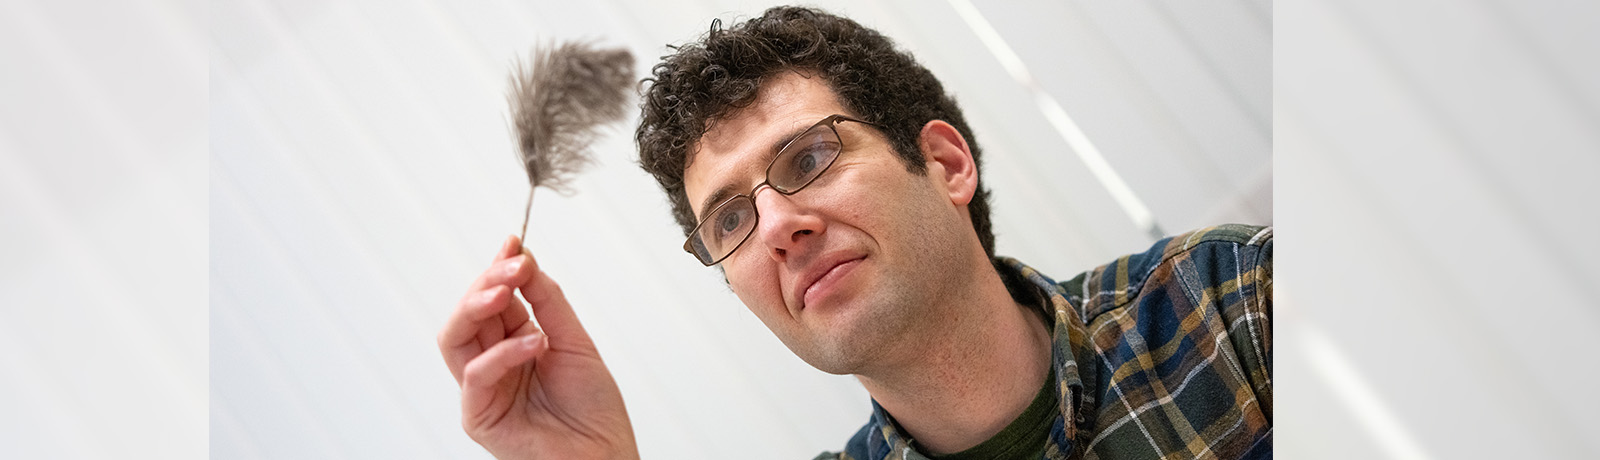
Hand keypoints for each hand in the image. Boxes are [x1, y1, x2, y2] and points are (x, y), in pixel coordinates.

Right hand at [437, 235, 637, 458]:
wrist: (606, 455)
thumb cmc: (593, 409)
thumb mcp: (573, 340)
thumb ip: (548, 301)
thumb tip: (525, 258)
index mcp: (512, 345)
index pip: (492, 300)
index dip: (498, 269)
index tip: (513, 241)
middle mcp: (492, 365)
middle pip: (468, 314)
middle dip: (486, 282)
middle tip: (512, 265)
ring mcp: (482, 391)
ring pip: (455, 338)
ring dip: (477, 307)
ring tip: (506, 291)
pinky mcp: (479, 417)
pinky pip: (476, 375)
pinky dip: (503, 353)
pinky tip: (534, 342)